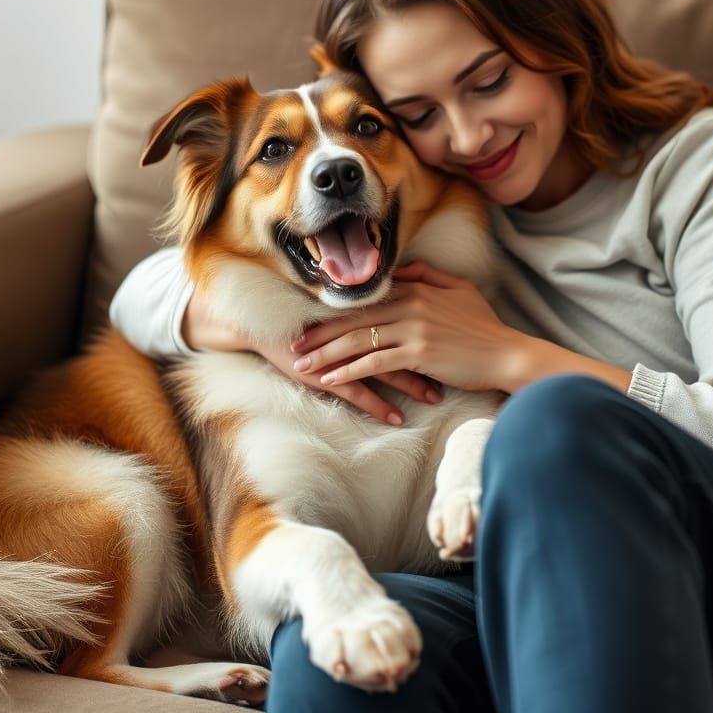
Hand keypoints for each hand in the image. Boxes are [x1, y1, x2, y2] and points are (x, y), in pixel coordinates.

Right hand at [181, 285, 440, 425]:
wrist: (255, 320)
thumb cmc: (297, 309)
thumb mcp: (334, 301)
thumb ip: (364, 299)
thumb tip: (399, 294)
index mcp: (359, 308)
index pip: (403, 316)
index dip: (431, 325)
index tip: (457, 334)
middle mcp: (352, 328)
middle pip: (400, 341)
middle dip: (430, 356)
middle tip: (458, 367)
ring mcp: (337, 352)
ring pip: (382, 369)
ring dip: (410, 384)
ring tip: (435, 397)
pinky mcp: (322, 373)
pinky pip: (355, 392)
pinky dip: (378, 405)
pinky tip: (397, 418)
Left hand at [290, 260, 538, 393]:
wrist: (506, 353)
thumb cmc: (483, 326)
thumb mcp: (459, 289)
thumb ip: (428, 275)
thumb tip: (402, 270)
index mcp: (416, 290)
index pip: (366, 300)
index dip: (335, 311)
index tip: (310, 320)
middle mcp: (410, 305)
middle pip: (354, 319)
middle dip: (320, 333)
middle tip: (294, 344)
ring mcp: (413, 329)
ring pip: (358, 340)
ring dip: (326, 354)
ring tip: (302, 364)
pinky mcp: (418, 354)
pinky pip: (374, 362)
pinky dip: (348, 371)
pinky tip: (330, 379)